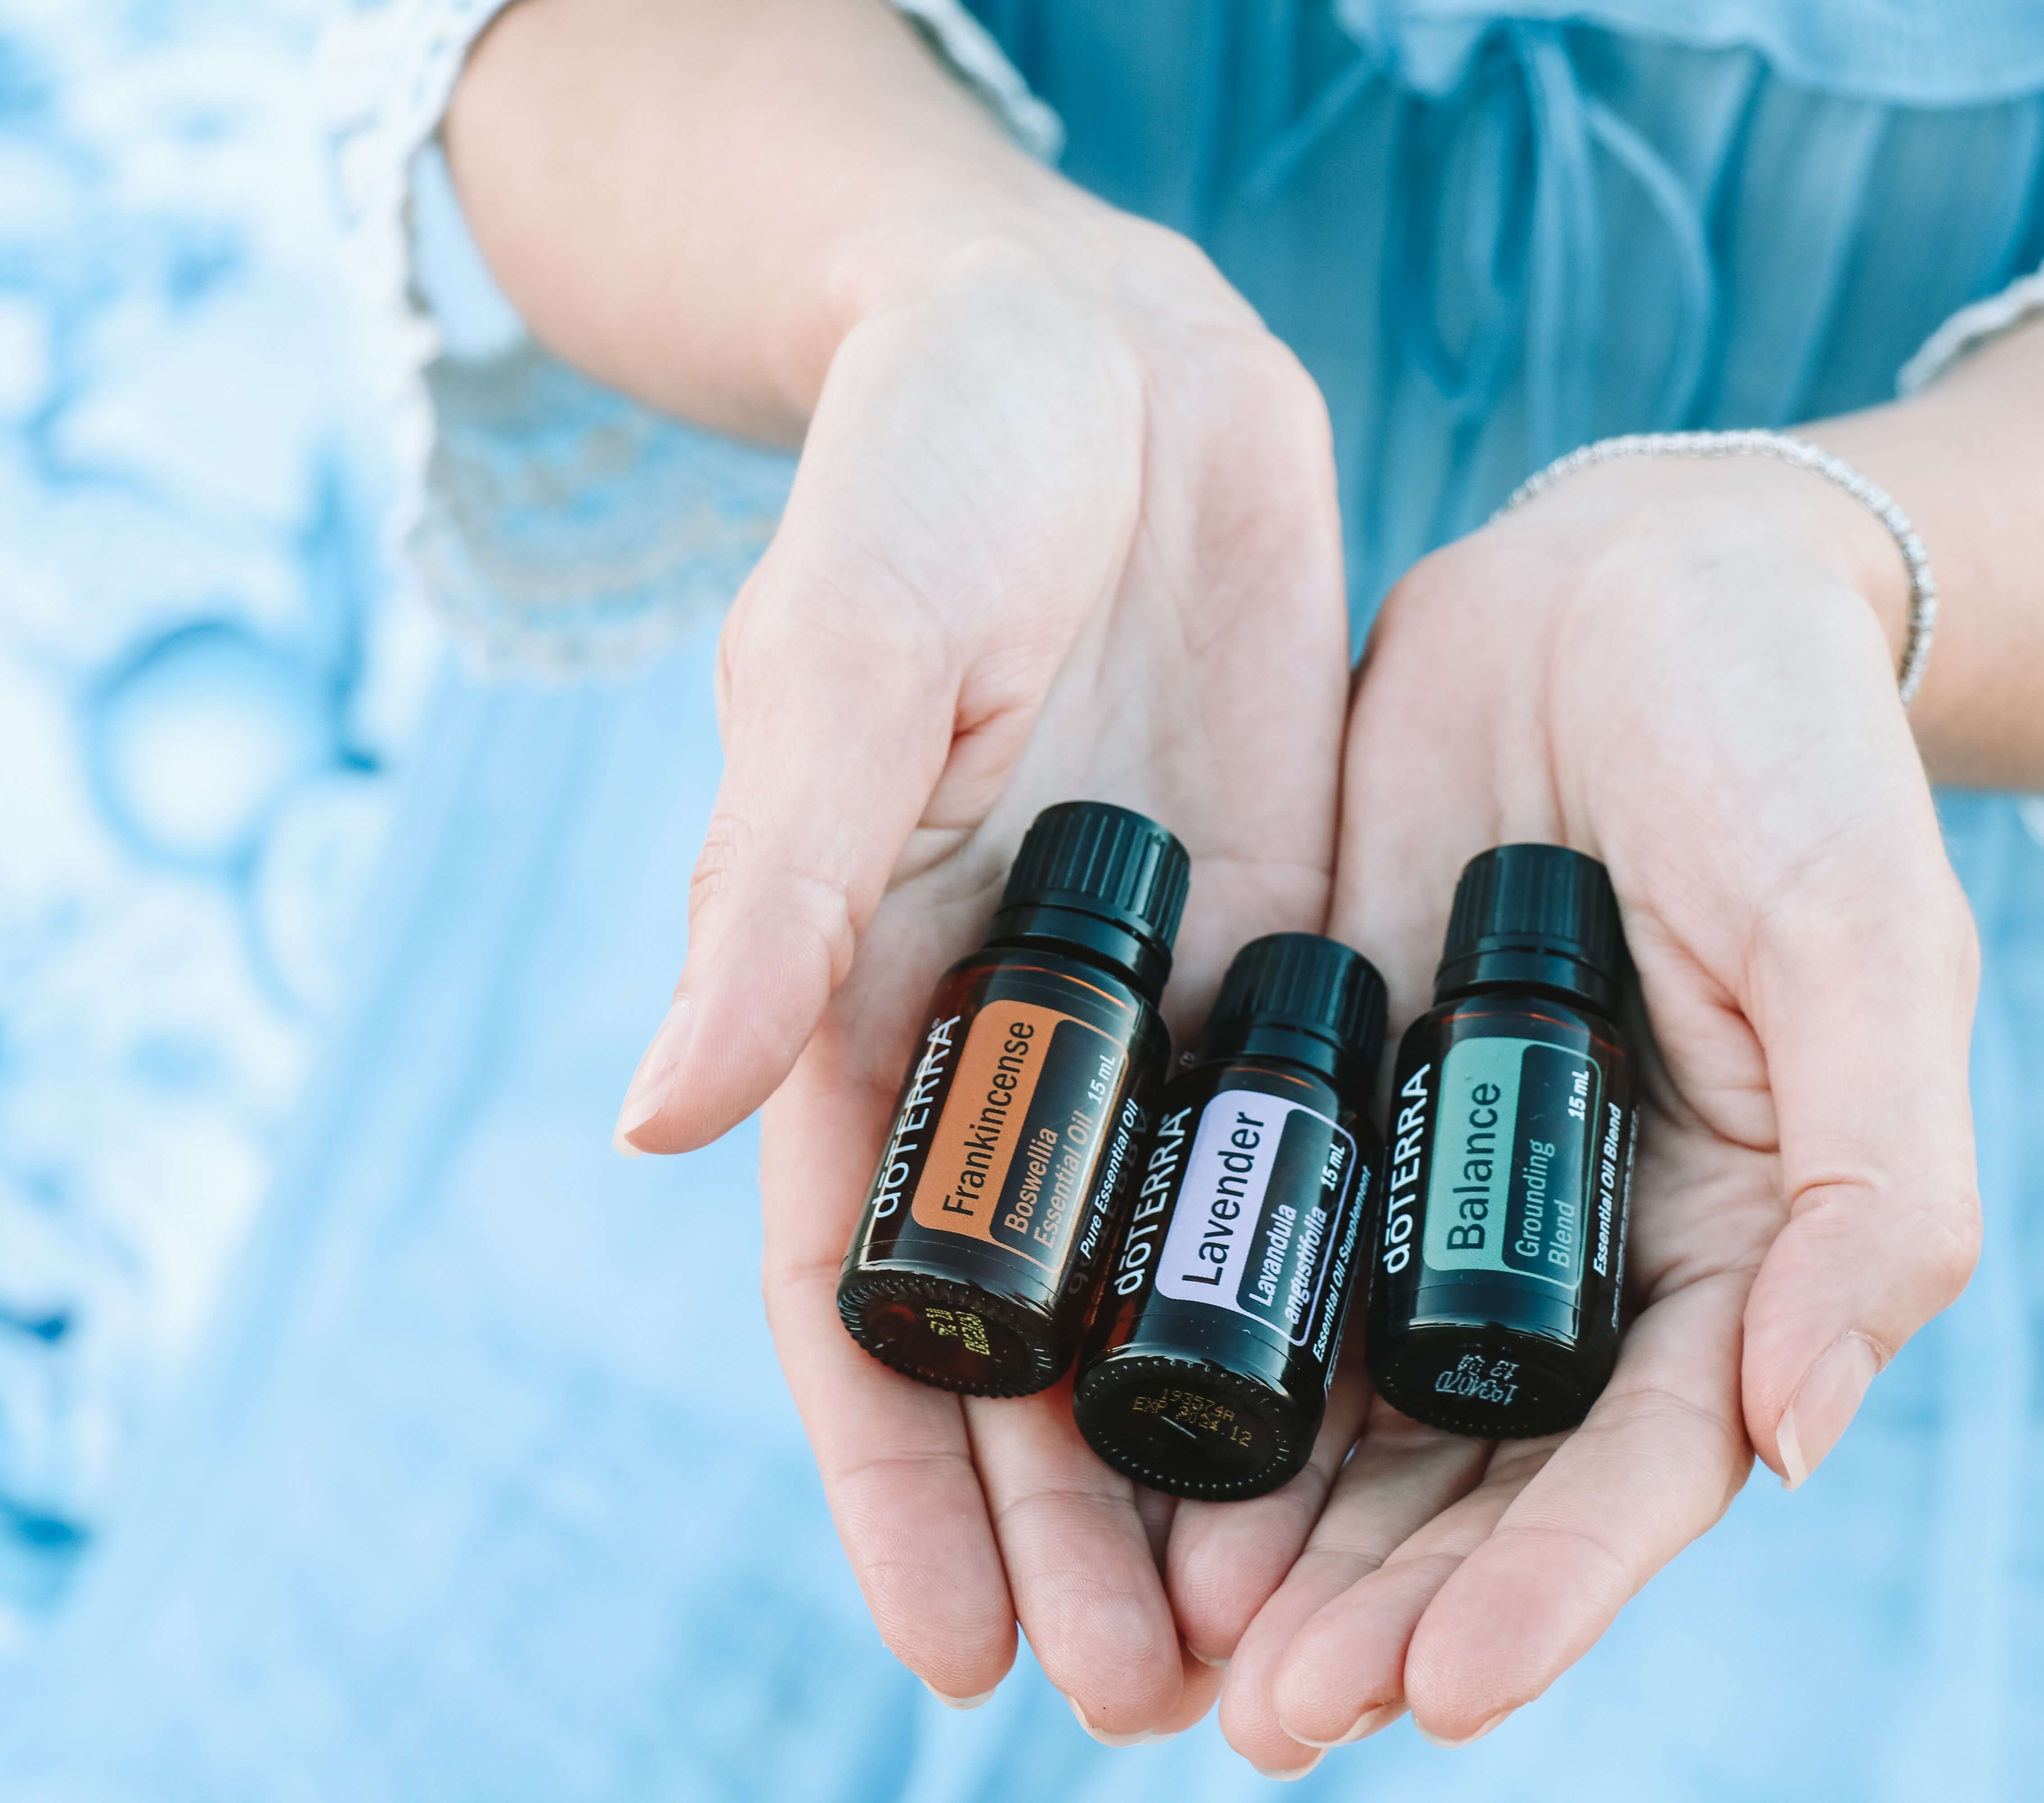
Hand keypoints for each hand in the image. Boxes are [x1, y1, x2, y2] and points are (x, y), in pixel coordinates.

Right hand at [611, 205, 1350, 1735]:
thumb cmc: (938, 475)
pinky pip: (1297, 1147)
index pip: (857, 1291)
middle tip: (1144, 1703)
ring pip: (1175, 1272)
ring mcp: (1146, 999)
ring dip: (1212, 1450)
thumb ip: (772, 877)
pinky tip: (1387, 1417)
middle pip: (1030, 1328)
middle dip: (1073, 1523)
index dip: (894, 1482)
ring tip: (1271, 1631)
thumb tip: (656, 1109)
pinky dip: (1326, 1283)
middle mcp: (1005, 1033)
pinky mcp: (1273, 938)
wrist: (1108, 350)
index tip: (951, 1656)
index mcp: (860, 992)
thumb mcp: (849, 657)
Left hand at [1212, 453, 1983, 1769]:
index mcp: (1728, 1242)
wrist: (1635, 573)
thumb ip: (1878, 1192)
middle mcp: (1575, 1244)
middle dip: (1378, 1606)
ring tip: (1172, 1653)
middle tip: (1264, 1717)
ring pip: (1344, 1400)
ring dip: (1269, 1539)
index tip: (1439, 1698)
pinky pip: (1250, 1249)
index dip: (1546, 1592)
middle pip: (1470, 1477)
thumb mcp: (1867, 945)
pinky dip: (1190, 1358)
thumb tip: (1807, 1437)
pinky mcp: (1326, 1082)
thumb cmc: (1793, 750)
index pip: (1636, 1468)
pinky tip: (1106, 1454)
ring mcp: (1438, 1172)